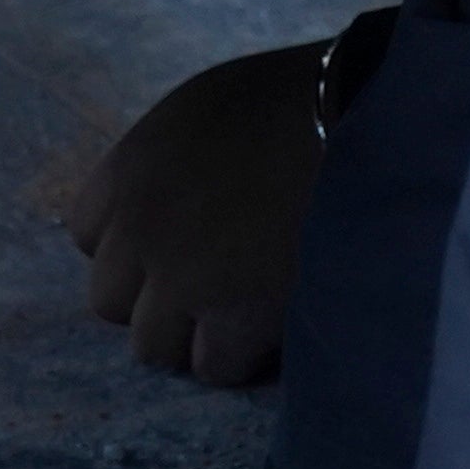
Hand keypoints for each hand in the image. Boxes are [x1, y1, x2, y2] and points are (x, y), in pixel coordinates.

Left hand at [62, 38, 333, 385]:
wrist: (382, 123)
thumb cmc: (311, 103)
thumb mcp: (215, 107)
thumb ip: (173, 164)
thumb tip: (168, 213)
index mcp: (132, 166)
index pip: (86, 233)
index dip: (138, 244)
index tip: (183, 241)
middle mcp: (142, 224)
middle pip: (110, 298)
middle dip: (159, 295)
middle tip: (218, 280)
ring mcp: (184, 276)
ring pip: (153, 345)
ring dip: (197, 333)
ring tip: (250, 308)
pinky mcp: (235, 315)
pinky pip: (214, 365)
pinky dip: (245, 353)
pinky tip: (280, 322)